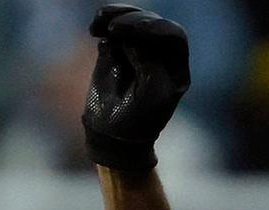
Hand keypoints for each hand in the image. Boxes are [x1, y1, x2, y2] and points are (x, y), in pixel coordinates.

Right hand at [82, 4, 190, 171]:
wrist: (111, 134)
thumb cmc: (138, 120)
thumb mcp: (151, 97)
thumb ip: (148, 65)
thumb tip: (134, 39)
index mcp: (174, 65)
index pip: (173, 36)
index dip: (157, 28)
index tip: (137, 29)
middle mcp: (158, 51)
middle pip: (151, 23)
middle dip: (133, 21)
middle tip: (113, 29)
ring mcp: (136, 47)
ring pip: (131, 20)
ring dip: (116, 16)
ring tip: (99, 23)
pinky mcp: (115, 48)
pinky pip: (110, 27)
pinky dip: (103, 23)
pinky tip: (93, 30)